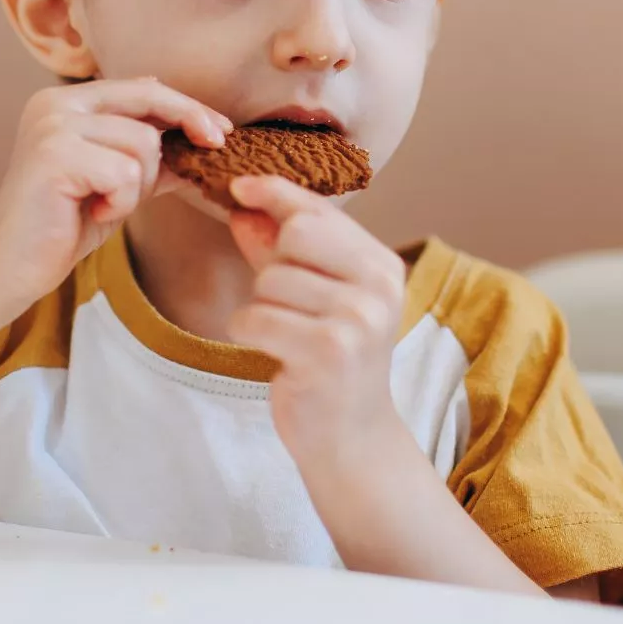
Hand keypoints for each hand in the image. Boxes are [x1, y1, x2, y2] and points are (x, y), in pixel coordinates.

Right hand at [0, 78, 230, 305]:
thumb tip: (203, 136)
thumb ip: (149, 155)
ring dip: (138, 186)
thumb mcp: (118, 182)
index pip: (142, 89)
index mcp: (68, 101)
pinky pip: (124, 174)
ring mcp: (53, 126)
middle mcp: (55, 102)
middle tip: (216, 145)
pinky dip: (121, 203)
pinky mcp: (54, 156)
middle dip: (189, 123)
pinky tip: (94, 213)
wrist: (11, 264)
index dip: (187, 107)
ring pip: (142, 144)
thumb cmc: (64, 223)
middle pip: (148, 100)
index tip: (220, 130)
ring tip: (105, 204)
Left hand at [226, 175, 411, 470]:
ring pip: (270, 280)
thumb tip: (245, 206)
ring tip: (287, 337)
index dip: (275, 192)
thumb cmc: (330, 361)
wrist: (351, 437)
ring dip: (260, 308)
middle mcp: (378, 287)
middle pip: (295, 235)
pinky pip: (256, 318)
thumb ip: (281, 250)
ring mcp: (357, 319)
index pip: (319, 211)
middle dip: (271, 265)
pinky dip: (249, 333)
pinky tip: (275, 354)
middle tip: (284, 303)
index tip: (240, 186)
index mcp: (382, 265)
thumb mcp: (315, 297)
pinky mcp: (327, 352)